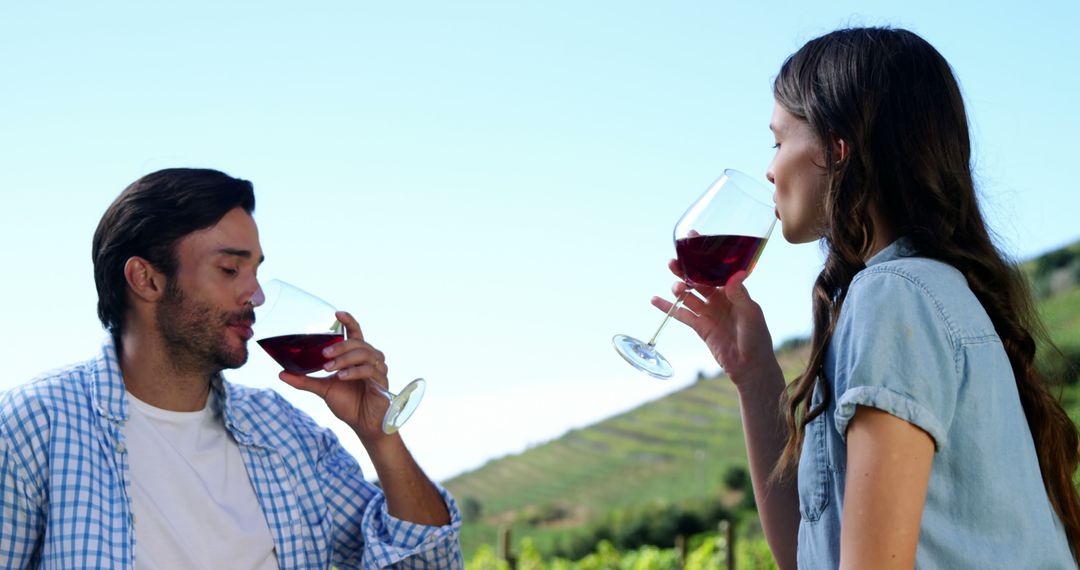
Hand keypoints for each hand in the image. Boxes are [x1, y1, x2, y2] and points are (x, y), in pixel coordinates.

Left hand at [277, 310, 392, 442]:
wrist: (362, 424)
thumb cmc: (348, 403)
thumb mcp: (323, 389)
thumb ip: (304, 380)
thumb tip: (280, 374)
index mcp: (357, 356)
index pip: (356, 333)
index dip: (349, 321)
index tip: (337, 313)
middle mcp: (370, 359)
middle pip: (358, 343)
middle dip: (339, 346)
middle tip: (323, 354)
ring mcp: (378, 369)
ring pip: (364, 354)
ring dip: (345, 359)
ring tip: (329, 368)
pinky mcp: (382, 382)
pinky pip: (369, 370)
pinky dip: (354, 371)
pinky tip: (341, 377)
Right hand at [651, 260, 776, 385]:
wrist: (750, 366)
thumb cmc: (756, 338)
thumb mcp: (750, 314)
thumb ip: (740, 294)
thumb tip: (736, 274)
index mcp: (734, 292)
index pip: (716, 271)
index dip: (704, 260)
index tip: (692, 245)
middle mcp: (719, 300)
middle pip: (699, 281)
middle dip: (686, 272)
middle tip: (673, 263)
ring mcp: (708, 313)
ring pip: (689, 296)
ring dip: (679, 289)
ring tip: (676, 288)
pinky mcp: (700, 327)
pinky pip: (681, 314)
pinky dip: (668, 308)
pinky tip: (655, 300)